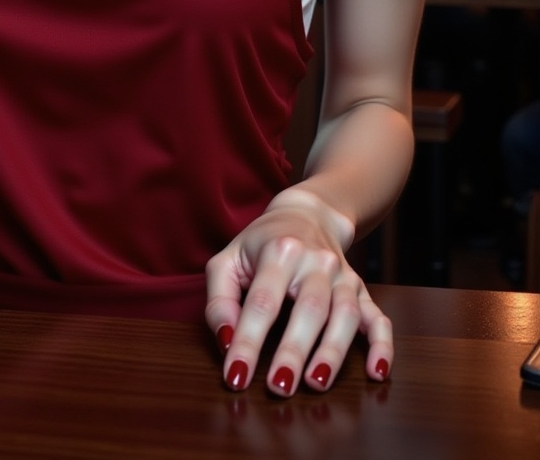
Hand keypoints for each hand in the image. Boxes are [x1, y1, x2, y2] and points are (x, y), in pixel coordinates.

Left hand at [205, 188, 391, 396]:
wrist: (306, 214)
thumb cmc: (260, 244)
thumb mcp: (228, 260)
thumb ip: (219, 300)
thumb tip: (227, 342)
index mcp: (279, 251)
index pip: (262, 301)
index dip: (248, 341)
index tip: (236, 376)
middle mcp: (316, 261)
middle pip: (309, 308)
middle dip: (294, 350)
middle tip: (279, 387)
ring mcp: (343, 275)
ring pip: (346, 314)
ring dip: (333, 352)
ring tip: (316, 384)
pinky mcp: (361, 289)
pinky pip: (378, 317)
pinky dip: (382, 346)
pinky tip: (377, 372)